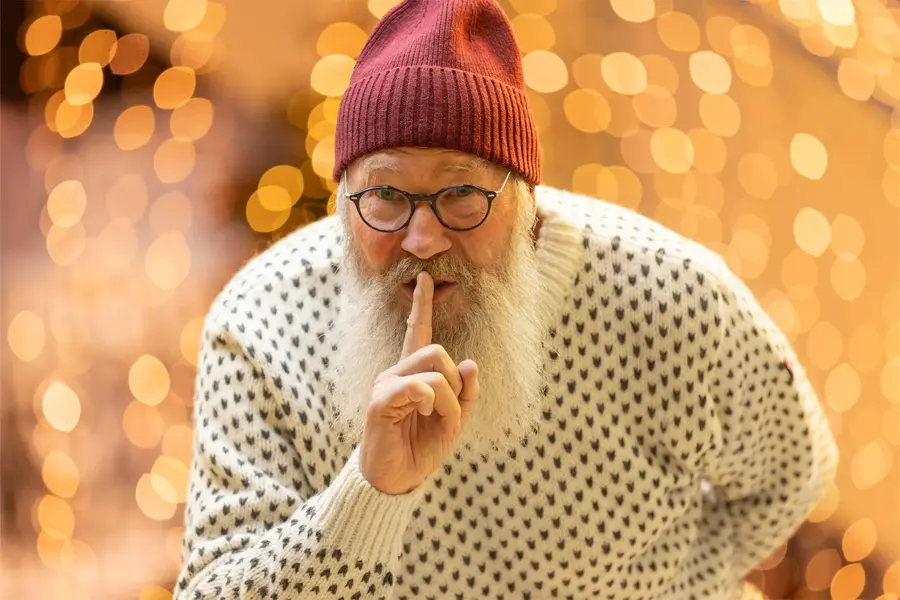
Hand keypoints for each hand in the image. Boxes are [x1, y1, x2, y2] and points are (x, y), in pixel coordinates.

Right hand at [359, 272, 479, 494]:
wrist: (395, 480)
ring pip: (434, 368)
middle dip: (456, 383)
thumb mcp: (454, 421)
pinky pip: (419, 387)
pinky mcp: (381, 400)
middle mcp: (397, 373)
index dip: (422, 305)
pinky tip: (424, 416)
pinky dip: (433, 403)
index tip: (425, 279)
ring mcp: (387, 385)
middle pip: (437, 351)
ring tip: (439, 421)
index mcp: (414, 375)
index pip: (418, 333)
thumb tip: (471, 363)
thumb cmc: (420, 449)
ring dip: (449, 399)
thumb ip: (466, 394)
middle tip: (450, 412)